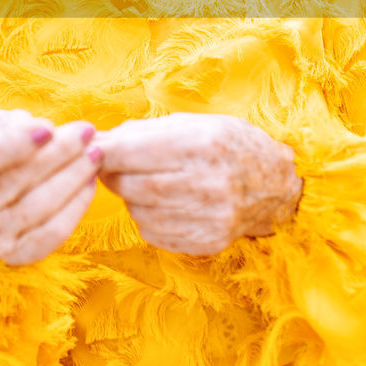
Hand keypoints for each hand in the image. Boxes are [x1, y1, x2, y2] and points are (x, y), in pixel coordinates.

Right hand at [0, 109, 100, 264]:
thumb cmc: (2, 149)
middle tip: (86, 132)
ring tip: (95, 154)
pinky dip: (76, 206)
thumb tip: (46, 133)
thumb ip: (16, 126)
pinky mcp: (15, 254)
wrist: (0, 188)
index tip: (48, 128)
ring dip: (73, 177)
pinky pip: (52, 232)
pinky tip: (90, 182)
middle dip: (58, 153)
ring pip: (38, 206)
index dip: (14, 143)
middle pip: (15, 180)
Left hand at [95, 113, 302, 255]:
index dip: (103, 152)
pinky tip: (163, 203)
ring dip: (129, 196)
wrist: (275, 184)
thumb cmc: (226, 145)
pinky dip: (146, 217)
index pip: (131, 152)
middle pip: (130, 185)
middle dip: (112, 175)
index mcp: (201, 145)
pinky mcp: (206, 242)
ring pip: (138, 210)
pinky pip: (153, 232)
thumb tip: (95, 142)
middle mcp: (207, 184)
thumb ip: (141, 133)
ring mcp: (208, 218)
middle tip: (110, 167)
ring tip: (145, 182)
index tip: (90, 150)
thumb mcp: (191, 123)